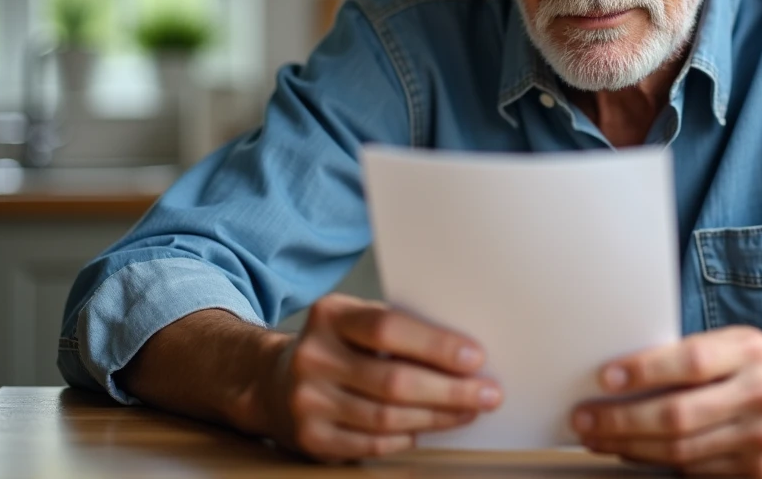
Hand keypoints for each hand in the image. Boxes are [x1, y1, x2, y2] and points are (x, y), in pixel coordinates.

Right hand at [264, 294, 501, 462]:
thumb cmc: (336, 346)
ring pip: (388, 418)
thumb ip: (398, 328)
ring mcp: (308, 401)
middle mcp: (313, 357)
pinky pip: (373, 444)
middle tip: (488, 394)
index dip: (436, 345)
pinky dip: (409, 437)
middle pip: (394, 381)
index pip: (388, 329)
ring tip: (468, 411)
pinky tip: (430, 427)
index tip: (476, 358)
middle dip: (450, 390)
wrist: (273, 381)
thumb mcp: (355, 320)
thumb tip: (465, 352)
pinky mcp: (312, 438)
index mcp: (330, 316)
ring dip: (438, 417)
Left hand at [571, 326, 761, 476]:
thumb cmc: (752, 365)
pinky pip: (694, 471)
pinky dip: (654, 462)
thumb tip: (620, 370)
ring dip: (629, 445)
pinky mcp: (755, 469)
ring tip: (596, 436)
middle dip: (622, 419)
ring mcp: (760, 436)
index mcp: (749, 351)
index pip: (692, 362)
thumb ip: (686, 353)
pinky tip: (630, 450)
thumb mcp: (729, 342)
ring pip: (681, 450)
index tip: (606, 377)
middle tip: (585, 418)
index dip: (645, 370)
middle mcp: (760, 393)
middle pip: (679, 415)